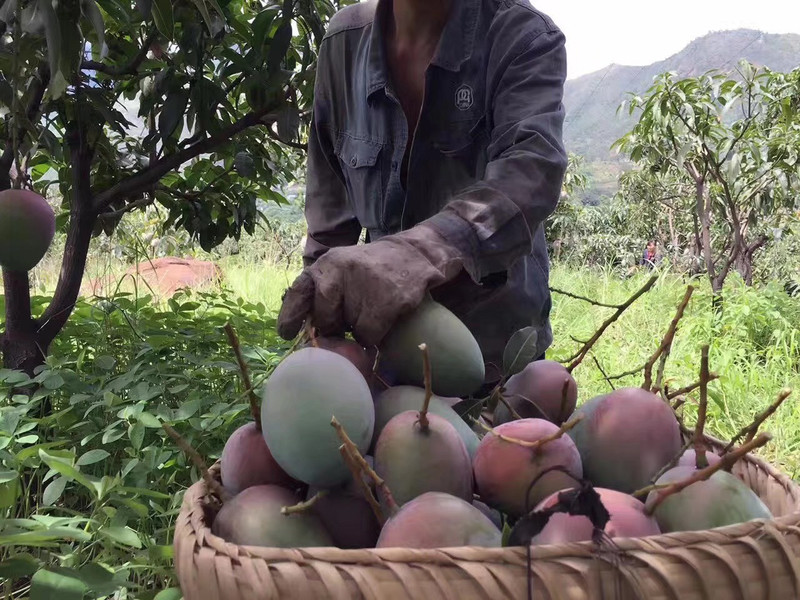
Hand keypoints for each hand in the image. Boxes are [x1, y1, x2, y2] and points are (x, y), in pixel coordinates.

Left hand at [277, 223, 470, 346]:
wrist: (413, 255)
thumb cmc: (370, 271)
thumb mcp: (341, 271)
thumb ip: (322, 293)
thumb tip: (308, 331)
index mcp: (326, 264)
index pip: (300, 291)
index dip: (290, 316)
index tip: (286, 334)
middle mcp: (341, 270)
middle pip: (325, 319)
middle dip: (334, 325)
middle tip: (348, 317)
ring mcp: (365, 284)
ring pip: (350, 330)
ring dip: (358, 329)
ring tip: (371, 308)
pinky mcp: (388, 299)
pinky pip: (369, 335)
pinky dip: (374, 335)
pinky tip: (383, 318)